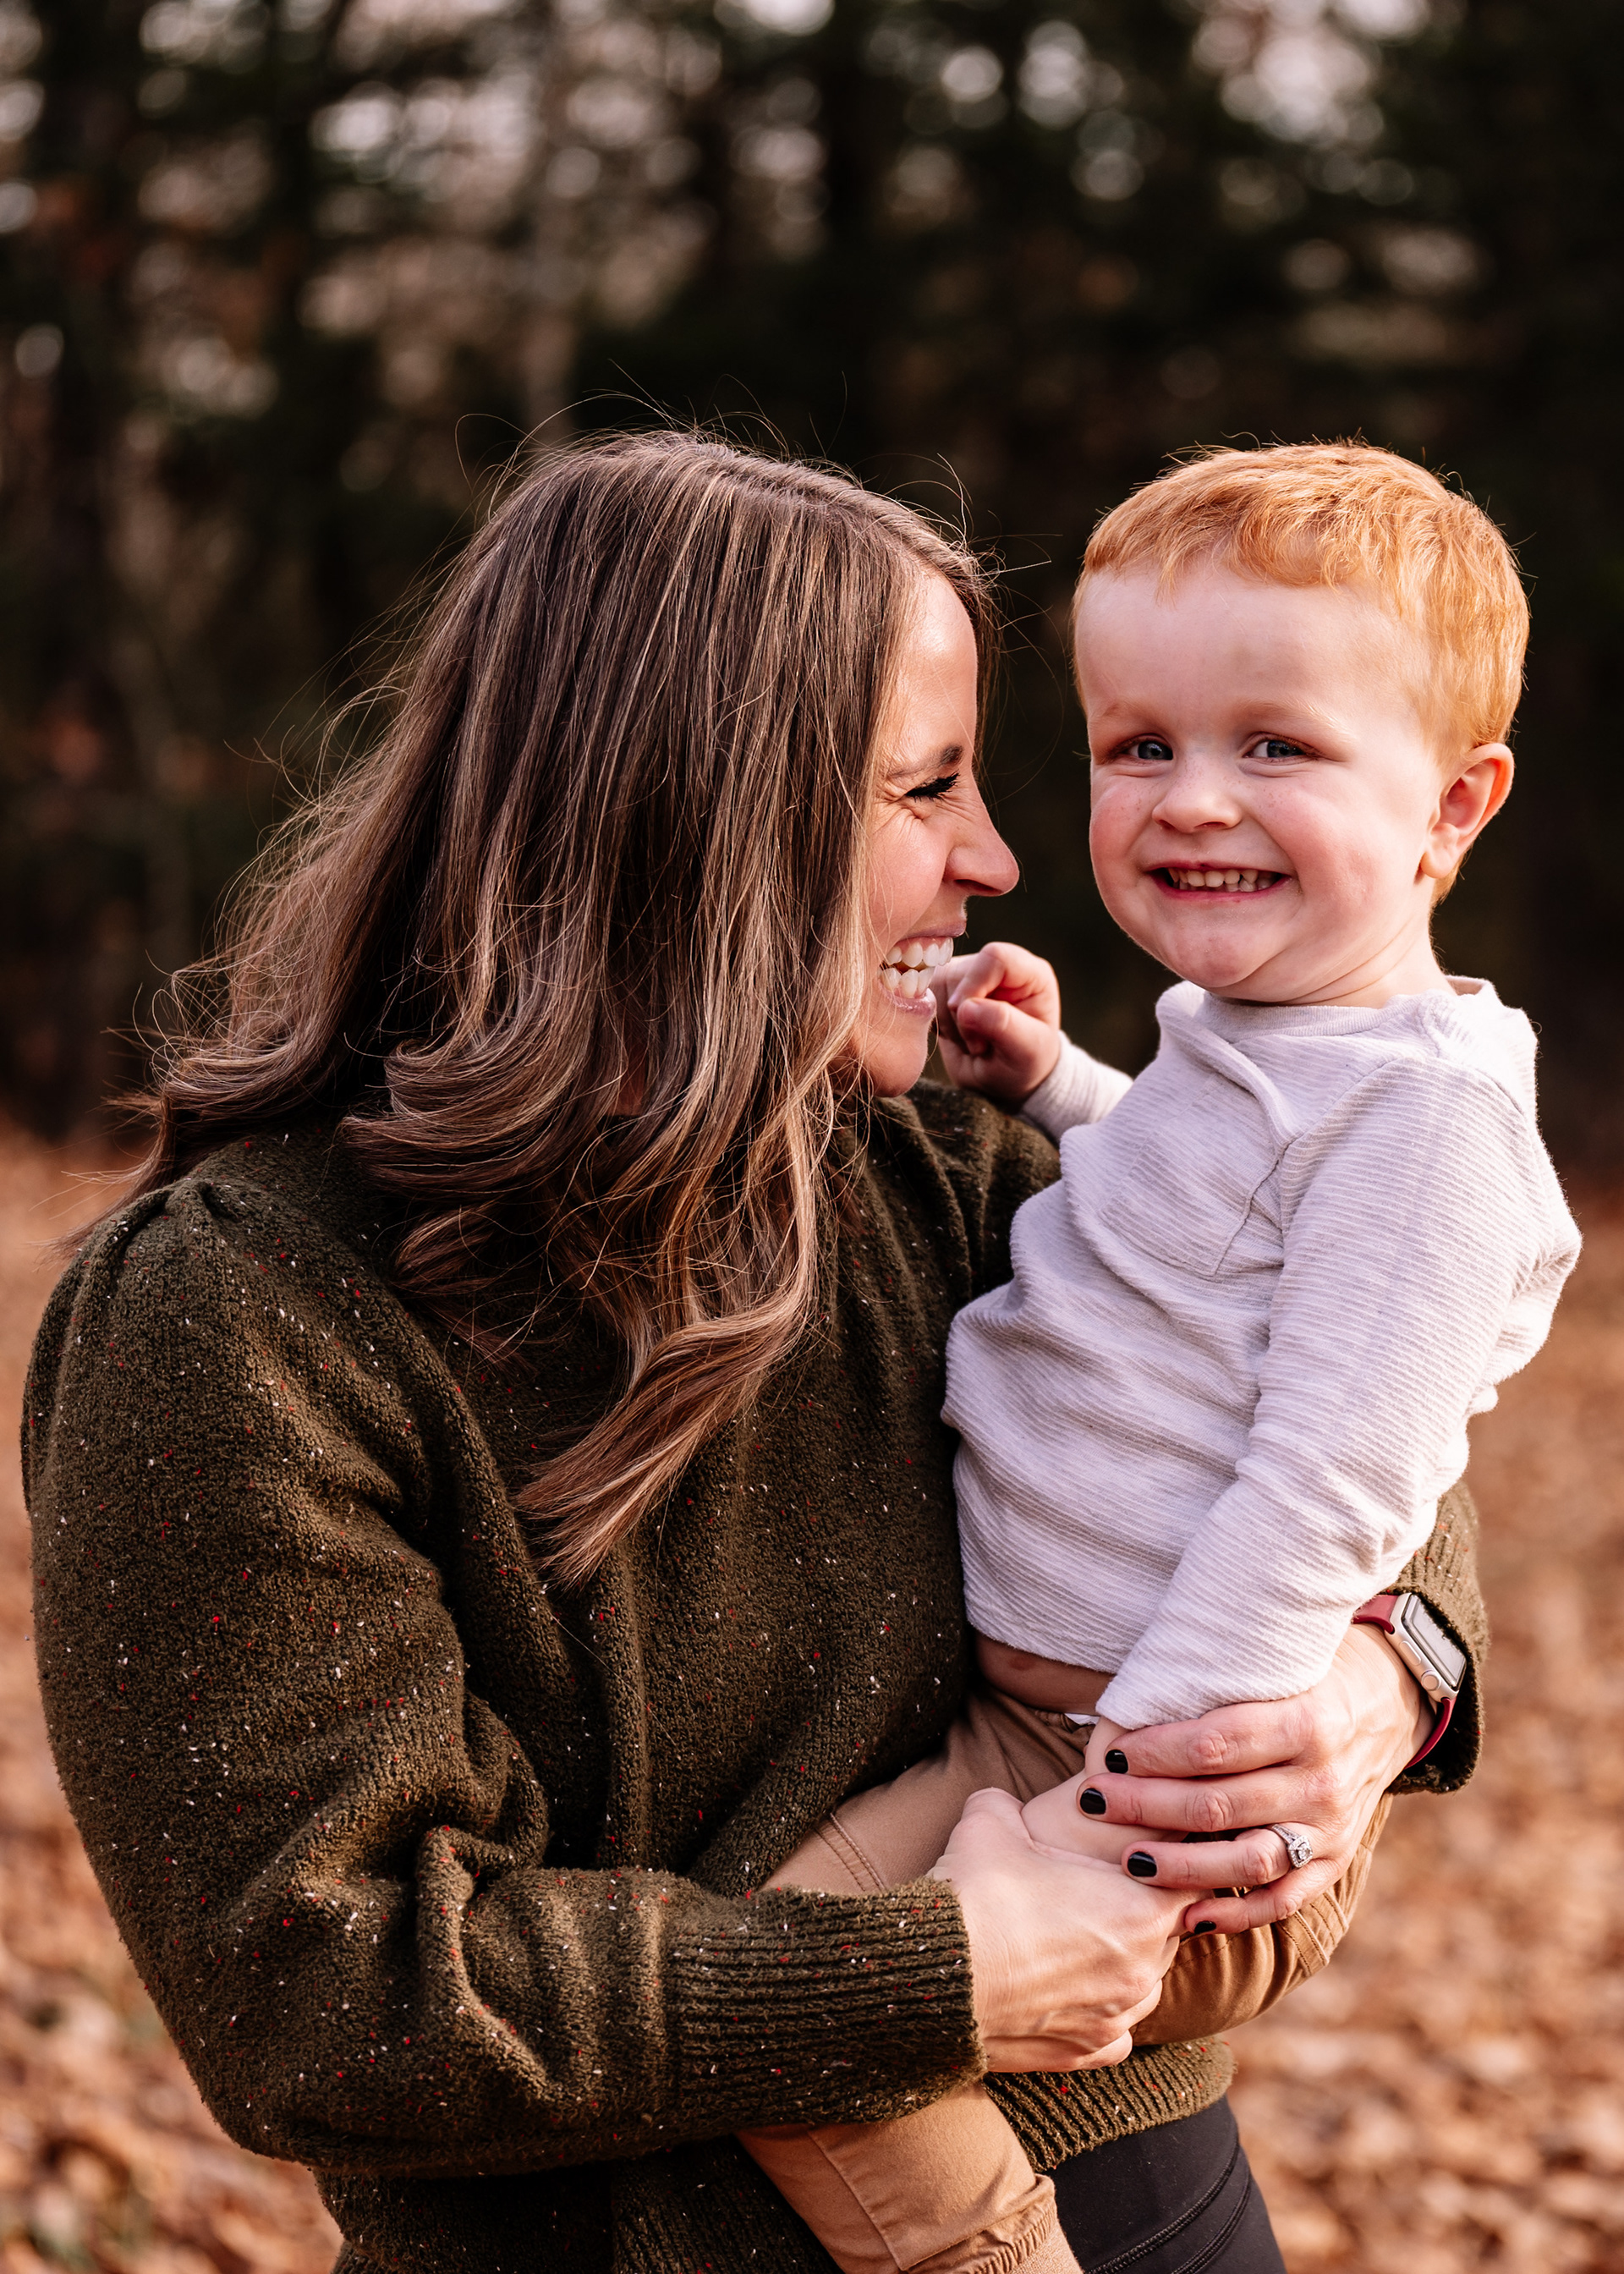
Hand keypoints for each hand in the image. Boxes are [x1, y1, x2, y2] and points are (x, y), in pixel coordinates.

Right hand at [930, 1788, 1183, 2071]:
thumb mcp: (992, 1820)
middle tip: (1094, 1886)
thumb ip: (1013, 1802)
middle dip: (1139, 1907)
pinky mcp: (1085, 2053)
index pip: (1187, 1878)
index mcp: (1142, 1910)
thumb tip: (1004, 1800)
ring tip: (1078, 1937)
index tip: (1132, 1848)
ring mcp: (1116, 2017)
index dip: (1161, 1859)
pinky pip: (1115, 2032)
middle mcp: (1144, 1970)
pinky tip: (1071, 1990)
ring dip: (1123, 1959)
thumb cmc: (975, 1893)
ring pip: (1144, 1982)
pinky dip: (1102, 2011)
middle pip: (1169, 1930)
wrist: (936, 1976)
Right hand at [931, 943, 1061, 1104]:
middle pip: (959, 973)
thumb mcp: (1026, 1052)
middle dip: (960, 1016)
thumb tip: (965, 1007)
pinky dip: (934, 1024)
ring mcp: (968, 976)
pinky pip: (921, 998)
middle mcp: (997, 968)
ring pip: (936, 985)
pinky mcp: (945, 989)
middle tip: (978, 1045)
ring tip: (970, 1042)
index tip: (974, 1024)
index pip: (994, 957)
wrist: (1005, 1082)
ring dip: (947, 1023)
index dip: (976, 987)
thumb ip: (1003, 1025)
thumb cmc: (1026, 1064)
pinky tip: (955, 1037)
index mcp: (1028, 973)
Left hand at [1076, 1627, 1431, 1933]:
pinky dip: (1236, 1912)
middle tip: (1093, 1803)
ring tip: (1128, 1859)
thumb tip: (1133, 1698)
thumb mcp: (1274, 1662)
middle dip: (1146, 1806)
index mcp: (1306, 1720)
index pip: (1216, 1744)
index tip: (1109, 1756)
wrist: (1390, 1701)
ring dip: (1181, 1866)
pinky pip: (1284, 1899)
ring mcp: (1332, 1827)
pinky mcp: (1336, 1860)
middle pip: (1219, 1804)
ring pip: (1248, 1860)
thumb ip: (1218, 1684)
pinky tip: (1188, 1915)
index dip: (1156, 1753)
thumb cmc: (1308, 1672)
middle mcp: (1322, 1778)